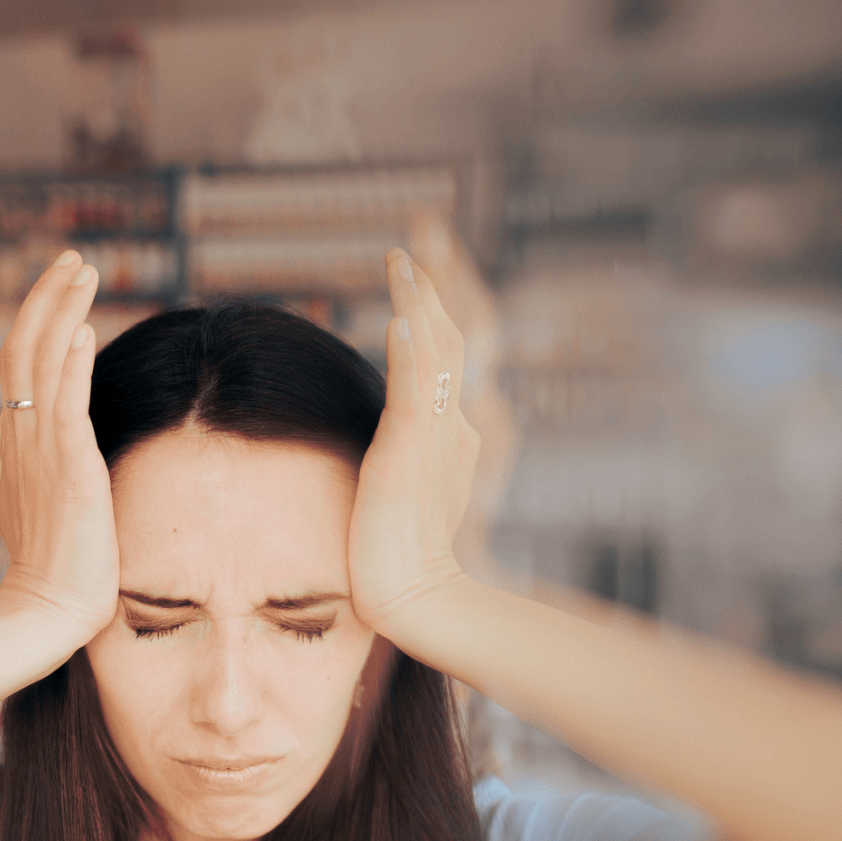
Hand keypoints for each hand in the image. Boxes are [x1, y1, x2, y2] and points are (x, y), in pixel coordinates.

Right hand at [0, 249, 118, 642]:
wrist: (50, 609)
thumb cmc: (57, 568)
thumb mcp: (35, 504)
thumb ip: (32, 465)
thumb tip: (21, 436)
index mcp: (12, 444)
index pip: (21, 369)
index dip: (40, 324)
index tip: (67, 293)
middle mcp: (17, 437)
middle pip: (22, 349)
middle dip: (48, 298)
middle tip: (73, 260)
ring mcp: (38, 449)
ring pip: (40, 362)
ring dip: (60, 310)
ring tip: (82, 271)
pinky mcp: (67, 467)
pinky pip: (64, 403)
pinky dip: (70, 362)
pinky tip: (83, 328)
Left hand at [347, 247, 481, 635]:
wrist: (412, 596)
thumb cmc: (397, 553)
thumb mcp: (403, 485)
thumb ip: (403, 451)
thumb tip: (390, 433)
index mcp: (448, 430)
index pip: (441, 356)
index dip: (429, 310)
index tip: (410, 270)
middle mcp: (451, 424)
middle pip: (447, 339)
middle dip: (431, 288)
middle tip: (412, 244)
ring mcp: (436, 437)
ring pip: (434, 354)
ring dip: (418, 302)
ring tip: (402, 260)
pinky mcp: (412, 453)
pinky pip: (415, 392)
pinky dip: (411, 352)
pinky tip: (401, 319)